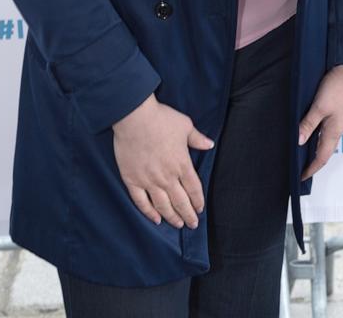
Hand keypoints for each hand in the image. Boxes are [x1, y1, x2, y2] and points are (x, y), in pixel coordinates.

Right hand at [112, 94, 214, 228]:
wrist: (134, 117)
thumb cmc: (161, 119)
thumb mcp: (185, 125)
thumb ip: (197, 138)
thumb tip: (209, 144)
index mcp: (182, 164)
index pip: (194, 189)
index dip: (198, 201)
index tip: (200, 209)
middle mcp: (167, 177)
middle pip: (181, 202)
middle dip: (188, 215)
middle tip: (192, 224)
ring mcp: (149, 180)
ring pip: (163, 206)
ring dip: (172, 217)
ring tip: (178, 224)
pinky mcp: (132, 180)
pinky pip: (141, 202)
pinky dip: (149, 213)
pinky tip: (155, 219)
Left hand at [298, 65, 342, 180]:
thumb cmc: (336, 88)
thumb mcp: (319, 107)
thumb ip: (309, 124)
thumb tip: (298, 142)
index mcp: (334, 132)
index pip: (322, 158)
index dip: (311, 169)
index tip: (300, 178)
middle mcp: (337, 129)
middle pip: (324, 151)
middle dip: (312, 162)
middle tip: (297, 168)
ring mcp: (337, 120)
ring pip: (324, 140)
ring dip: (313, 149)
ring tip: (300, 153)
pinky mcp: (335, 111)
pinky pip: (325, 130)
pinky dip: (315, 136)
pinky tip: (307, 131)